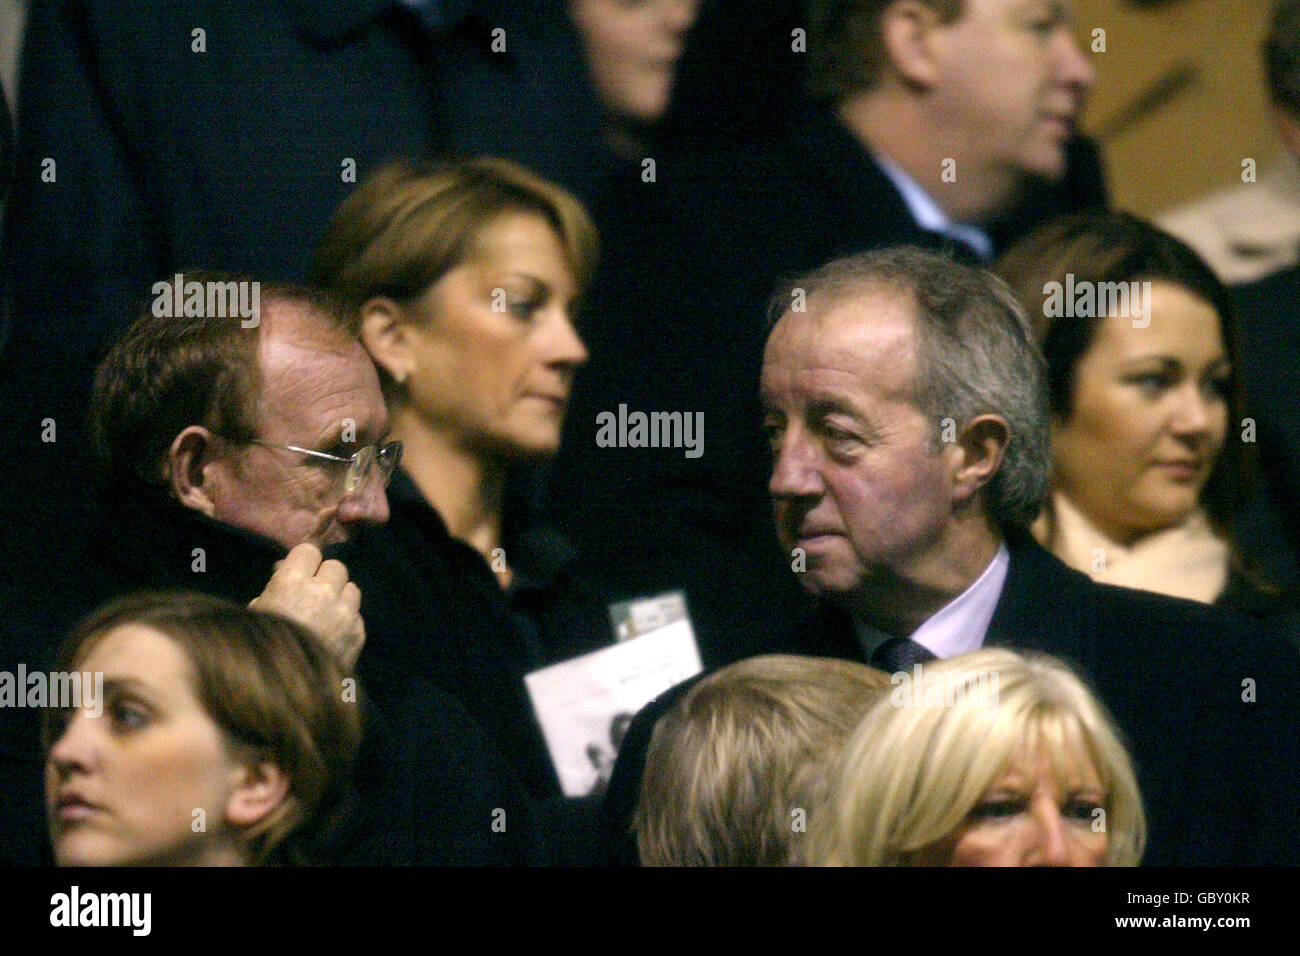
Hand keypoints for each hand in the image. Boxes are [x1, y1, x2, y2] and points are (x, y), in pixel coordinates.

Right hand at [250, 544, 364, 669]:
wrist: (287, 692)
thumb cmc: (260, 649)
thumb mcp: (256, 613)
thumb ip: (274, 588)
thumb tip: (284, 570)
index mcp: (292, 582)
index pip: (309, 550)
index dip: (304, 561)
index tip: (300, 571)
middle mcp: (323, 591)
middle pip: (336, 567)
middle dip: (325, 577)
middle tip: (313, 594)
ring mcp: (345, 612)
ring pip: (352, 589)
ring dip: (340, 597)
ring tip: (326, 614)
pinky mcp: (359, 632)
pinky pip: (357, 615)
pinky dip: (347, 621)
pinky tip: (333, 635)